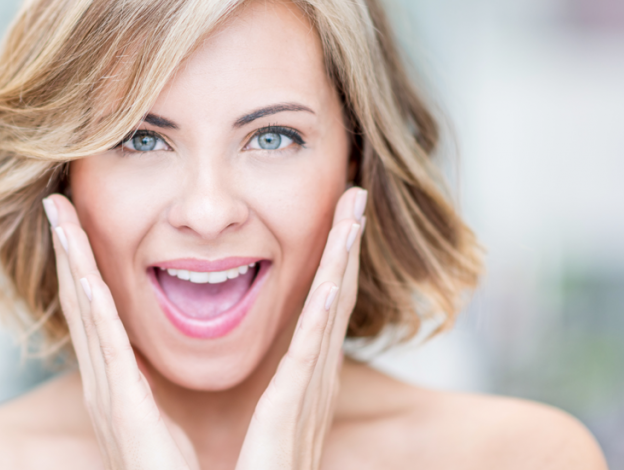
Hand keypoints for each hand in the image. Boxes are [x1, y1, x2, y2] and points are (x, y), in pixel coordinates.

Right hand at [43, 195, 199, 469]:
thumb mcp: (163, 423)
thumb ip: (154, 390)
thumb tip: (152, 363)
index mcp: (115, 385)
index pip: (93, 312)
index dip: (81, 265)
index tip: (74, 223)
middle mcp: (102, 385)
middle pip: (78, 302)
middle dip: (66, 251)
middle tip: (53, 202)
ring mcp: (107, 396)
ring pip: (85, 313)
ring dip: (72, 262)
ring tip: (60, 217)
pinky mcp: (122, 409)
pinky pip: (106, 347)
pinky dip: (92, 306)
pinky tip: (85, 275)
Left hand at [234, 186, 365, 469]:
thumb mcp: (266, 429)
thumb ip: (274, 397)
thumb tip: (273, 376)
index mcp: (301, 385)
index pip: (320, 311)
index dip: (334, 263)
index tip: (339, 219)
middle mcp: (313, 385)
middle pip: (334, 299)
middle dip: (347, 246)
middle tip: (357, 194)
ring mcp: (307, 396)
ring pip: (328, 313)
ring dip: (343, 259)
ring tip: (354, 212)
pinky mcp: (291, 412)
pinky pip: (308, 354)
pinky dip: (324, 313)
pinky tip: (335, 278)